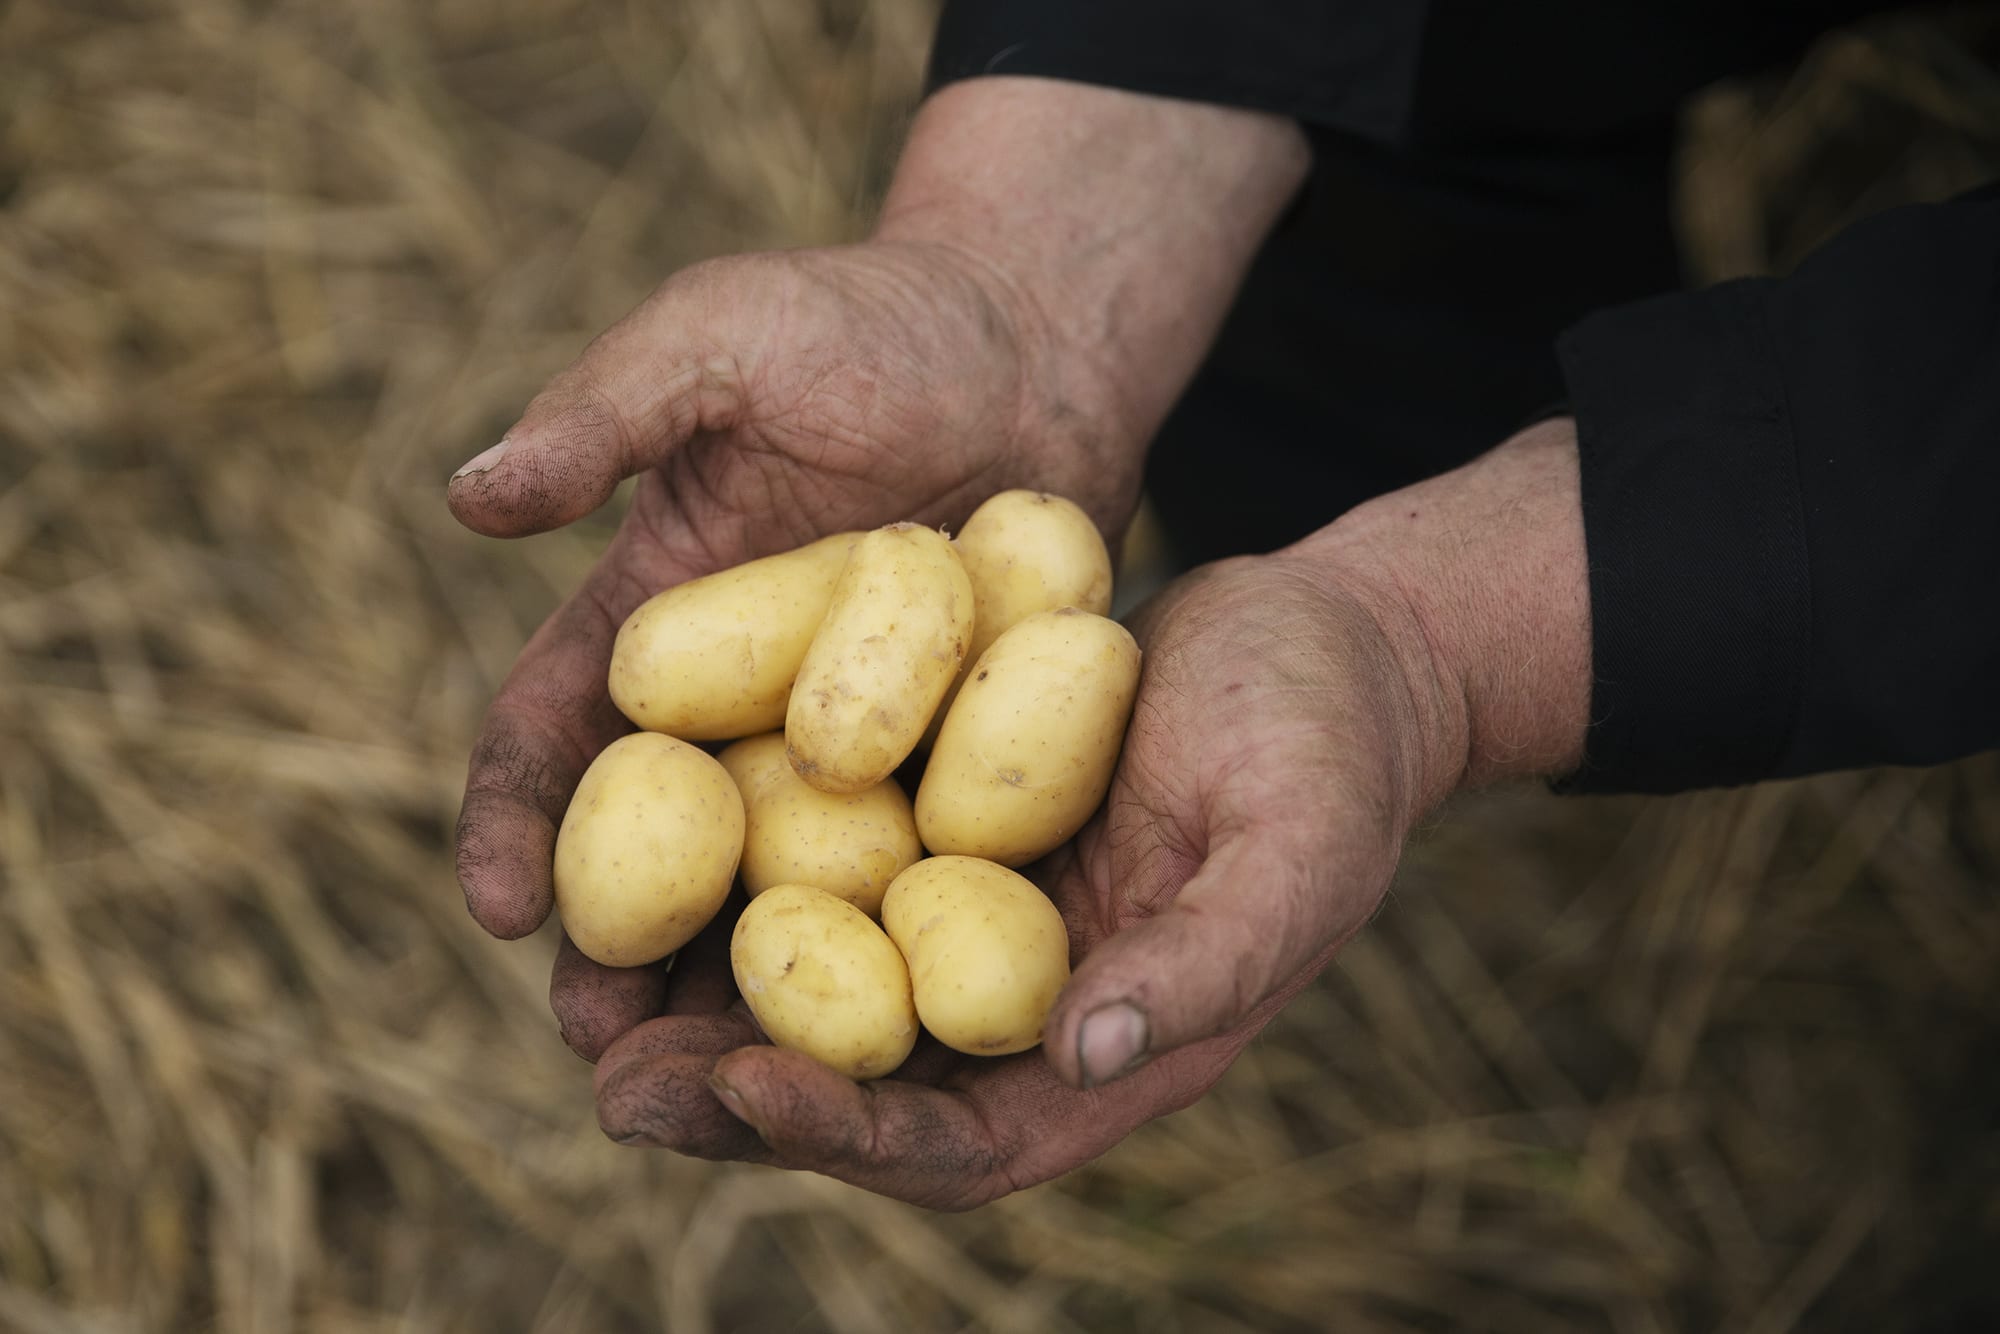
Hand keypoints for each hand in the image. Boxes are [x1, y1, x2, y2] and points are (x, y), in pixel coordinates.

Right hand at [449, 76, 1308, 1058]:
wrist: (1035, 337)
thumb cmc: (867, 319)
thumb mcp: (720, 337)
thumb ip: (607, 414)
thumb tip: (467, 498)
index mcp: (653, 618)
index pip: (550, 732)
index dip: (511, 818)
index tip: (496, 907)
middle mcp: (738, 699)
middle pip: (655, 845)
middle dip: (613, 943)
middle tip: (599, 1042)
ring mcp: (846, 737)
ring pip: (775, 882)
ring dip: (738, 975)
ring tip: (725, 1072)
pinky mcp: (949, 753)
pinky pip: (910, 856)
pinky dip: (887, 934)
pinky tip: (891, 1018)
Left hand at [590, 421, 1592, 1208]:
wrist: (1321, 639)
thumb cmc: (1331, 745)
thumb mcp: (1297, 848)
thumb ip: (1209, 960)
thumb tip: (1081, 1052)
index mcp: (1108, 1048)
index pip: (963, 1139)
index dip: (847, 1135)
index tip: (738, 1084)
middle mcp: (1021, 1006)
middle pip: (857, 1087)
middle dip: (728, 1097)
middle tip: (605, 1077)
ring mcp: (971, 918)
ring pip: (815, 990)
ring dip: (698, 1001)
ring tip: (578, 985)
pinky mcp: (938, 829)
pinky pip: (824, 872)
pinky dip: (736, 877)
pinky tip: (640, 848)